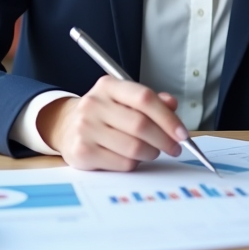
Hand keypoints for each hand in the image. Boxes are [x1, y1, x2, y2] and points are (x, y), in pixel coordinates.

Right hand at [37, 76, 187, 170]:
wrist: (67, 126)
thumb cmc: (105, 113)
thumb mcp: (126, 100)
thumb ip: (151, 101)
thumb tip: (172, 105)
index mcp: (109, 86)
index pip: (144, 98)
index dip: (168, 118)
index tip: (182, 133)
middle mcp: (94, 104)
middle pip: (141, 125)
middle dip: (164, 140)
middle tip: (174, 148)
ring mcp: (85, 128)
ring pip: (133, 147)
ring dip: (150, 153)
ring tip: (151, 151)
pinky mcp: (82, 151)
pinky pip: (121, 163)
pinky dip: (134, 163)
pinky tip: (131, 158)